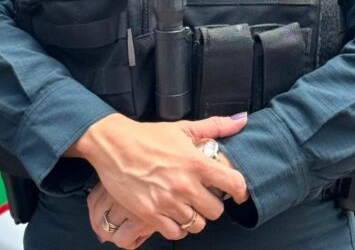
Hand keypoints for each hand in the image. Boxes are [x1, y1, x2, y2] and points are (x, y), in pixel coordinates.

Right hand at [68, 113, 248, 240]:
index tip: (237, 192)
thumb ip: (215, 126)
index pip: (233, 184)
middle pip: (216, 210)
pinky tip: (173, 214)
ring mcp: (167, 202)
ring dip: (194, 216)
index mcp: (195, 162)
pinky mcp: (150, 215)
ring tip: (187, 204)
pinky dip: (177, 227)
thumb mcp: (183, 128)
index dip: (240, 190)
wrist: (114, 145)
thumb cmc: (149, 136)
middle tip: (203, 195)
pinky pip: (175, 233)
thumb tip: (241, 121)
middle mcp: (184, 185)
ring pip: (197, 225)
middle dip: (212, 203)